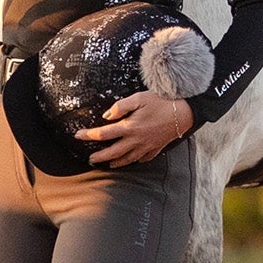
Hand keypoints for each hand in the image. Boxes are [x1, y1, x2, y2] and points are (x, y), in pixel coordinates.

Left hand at [78, 91, 192, 167]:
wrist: (184, 112)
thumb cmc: (161, 101)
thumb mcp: (139, 98)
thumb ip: (121, 107)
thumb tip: (106, 116)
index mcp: (130, 127)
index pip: (103, 134)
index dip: (89, 135)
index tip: (78, 136)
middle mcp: (136, 140)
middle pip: (112, 152)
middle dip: (99, 157)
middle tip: (90, 158)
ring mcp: (146, 147)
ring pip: (127, 159)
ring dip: (114, 163)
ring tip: (107, 164)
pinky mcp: (156, 148)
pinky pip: (142, 159)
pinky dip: (134, 161)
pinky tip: (130, 160)